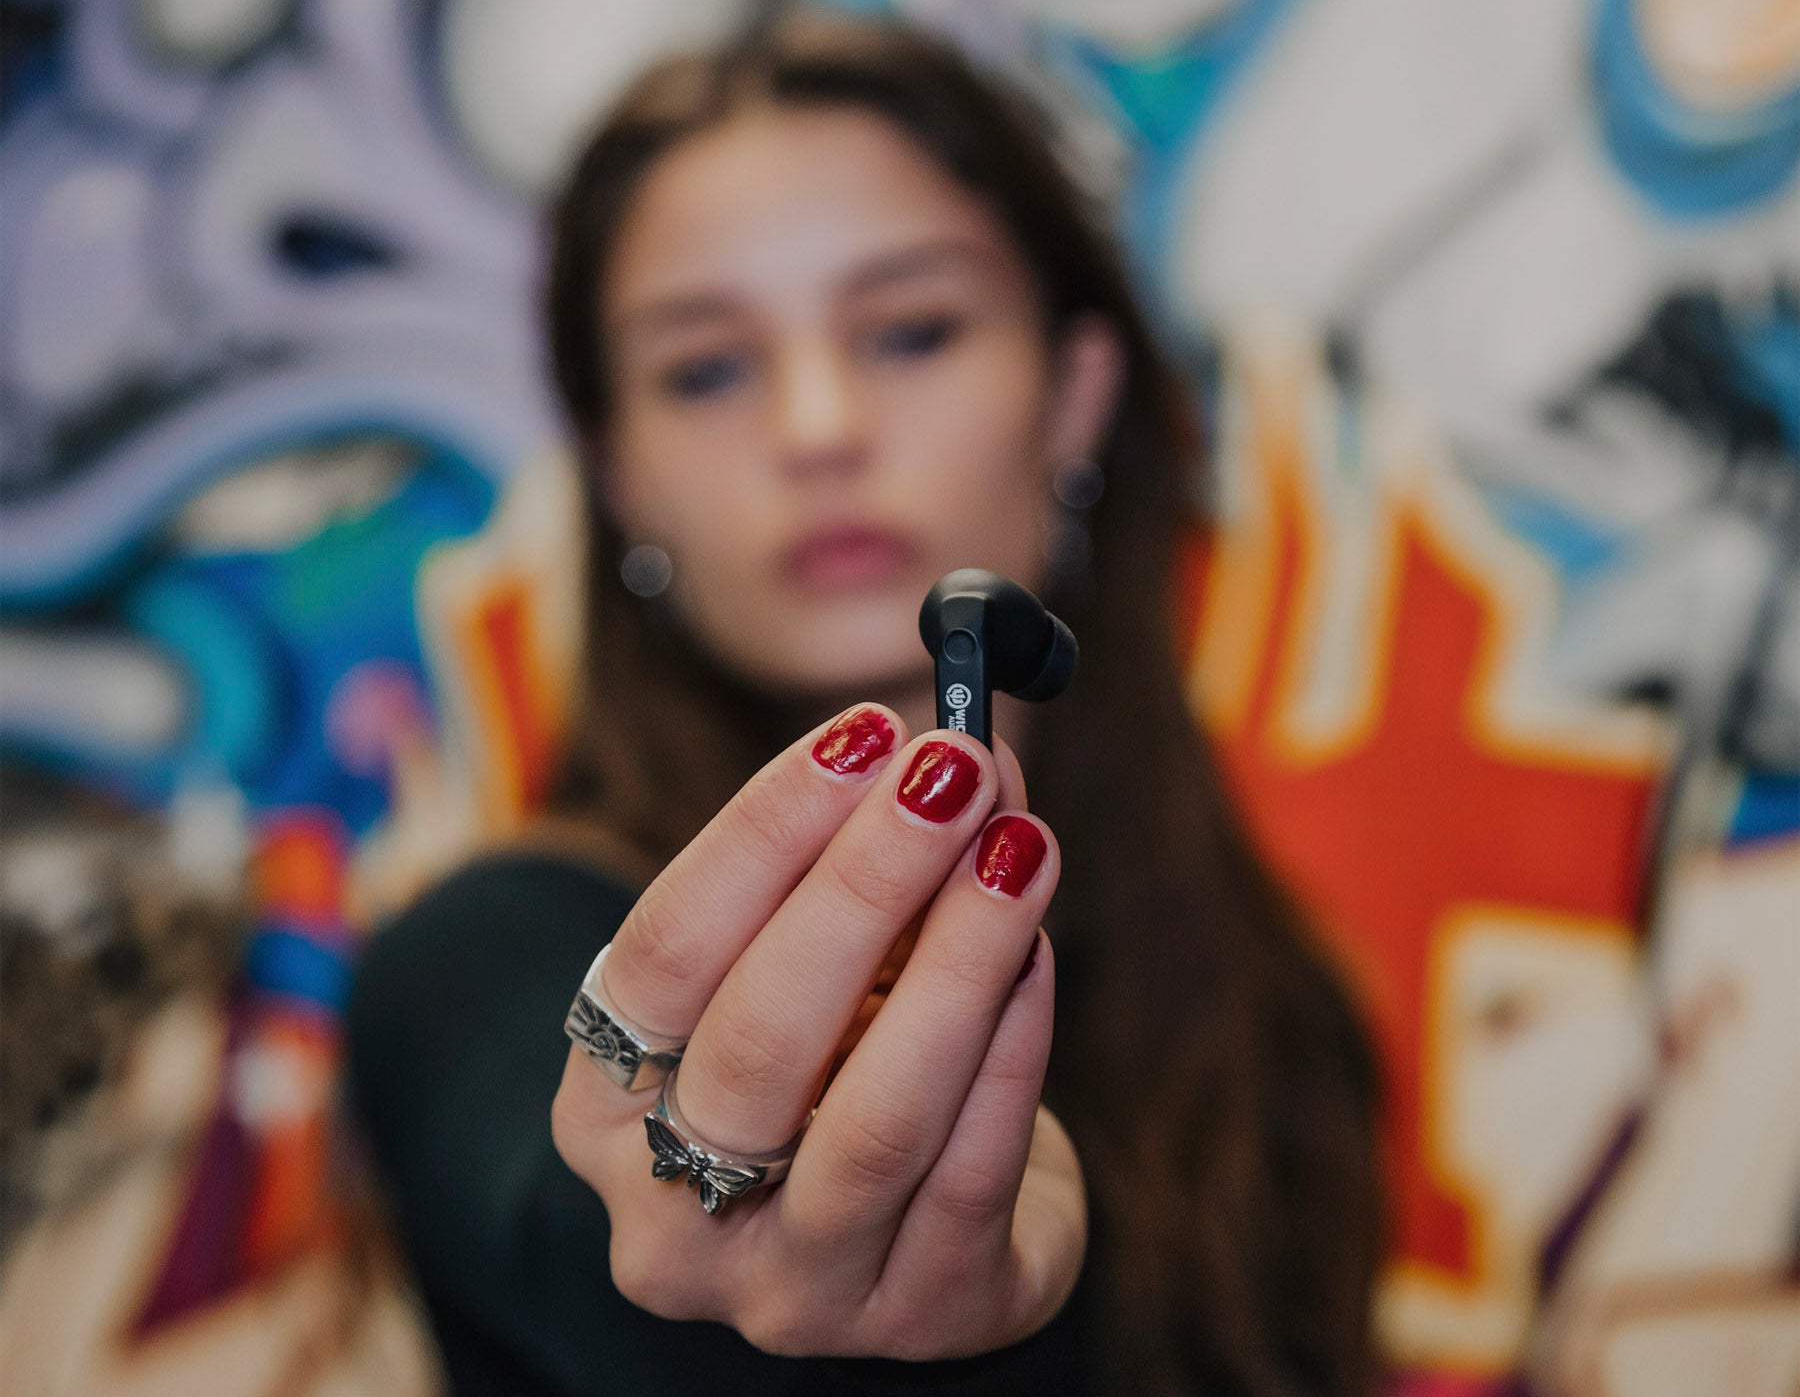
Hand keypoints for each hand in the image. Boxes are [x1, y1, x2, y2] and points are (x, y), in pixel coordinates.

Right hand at [550, 704, 1084, 1359]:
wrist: (906, 1236)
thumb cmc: (836, 1066)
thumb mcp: (819, 969)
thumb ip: (866, 865)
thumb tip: (965, 750)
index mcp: (603, 1112)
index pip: (663, 955)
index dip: (764, 834)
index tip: (861, 735)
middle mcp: (669, 1219)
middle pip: (757, 1040)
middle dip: (864, 884)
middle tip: (952, 770)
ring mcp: (791, 1289)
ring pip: (874, 1122)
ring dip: (960, 961)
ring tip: (1018, 845)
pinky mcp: (916, 1319)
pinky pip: (970, 1174)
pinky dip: (1011, 1049)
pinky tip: (1038, 954)